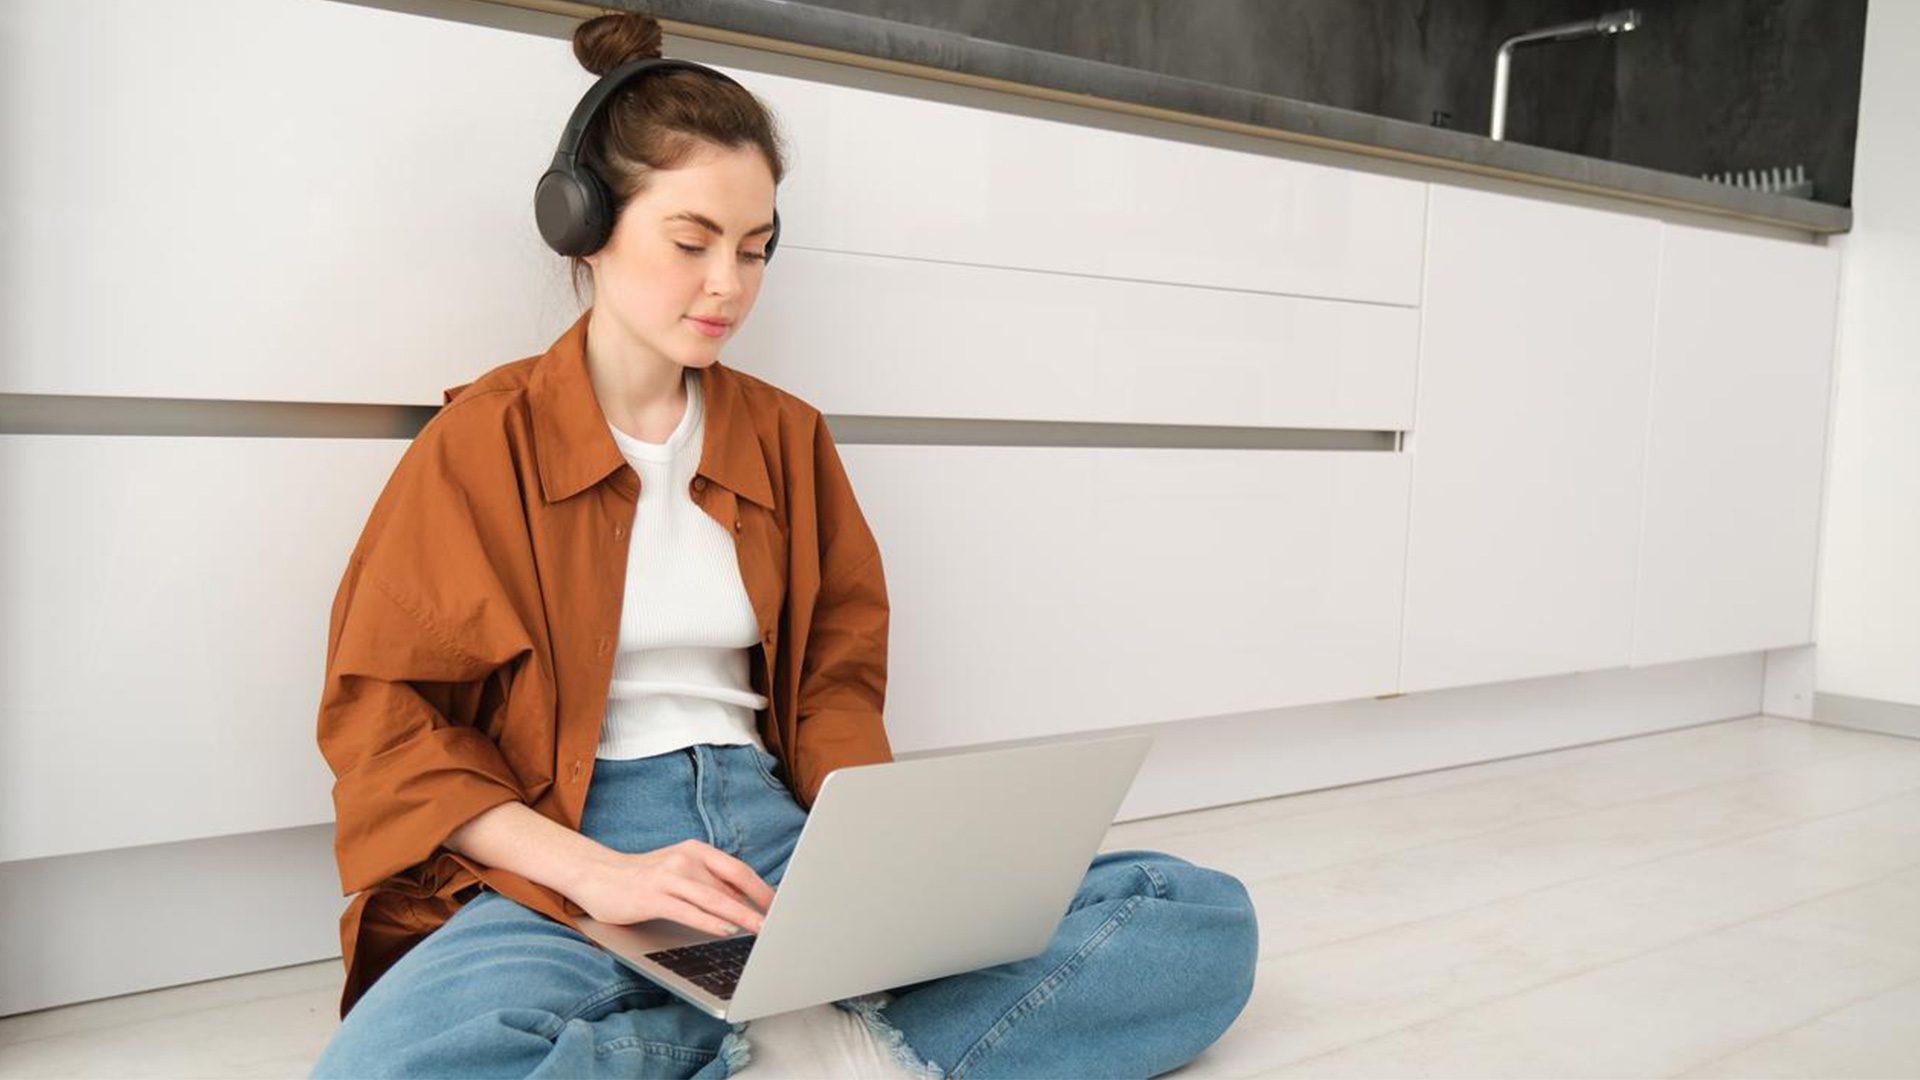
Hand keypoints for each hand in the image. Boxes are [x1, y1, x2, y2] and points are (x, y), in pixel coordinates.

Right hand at [572, 838, 776, 935]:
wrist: (596, 875)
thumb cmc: (643, 879)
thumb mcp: (680, 871)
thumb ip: (707, 882)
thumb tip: (744, 903)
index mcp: (696, 850)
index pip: (738, 869)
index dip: (762, 888)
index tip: (781, 906)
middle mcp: (685, 859)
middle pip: (731, 884)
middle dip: (758, 905)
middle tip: (779, 923)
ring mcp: (668, 877)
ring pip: (714, 898)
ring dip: (741, 916)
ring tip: (761, 930)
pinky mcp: (651, 896)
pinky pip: (687, 910)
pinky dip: (709, 921)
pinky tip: (725, 930)